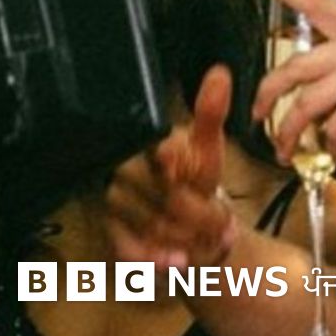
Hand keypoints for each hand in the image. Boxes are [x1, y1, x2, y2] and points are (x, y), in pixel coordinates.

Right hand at [106, 65, 237, 270]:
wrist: (190, 223)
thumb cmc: (197, 179)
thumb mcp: (209, 147)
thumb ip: (211, 113)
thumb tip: (219, 74)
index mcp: (149, 147)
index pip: (154, 150)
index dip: (167, 158)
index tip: (176, 163)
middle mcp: (126, 174)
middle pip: (157, 192)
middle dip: (193, 208)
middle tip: (221, 222)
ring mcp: (118, 207)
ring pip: (150, 222)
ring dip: (185, 235)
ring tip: (209, 238)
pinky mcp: (114, 237)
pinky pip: (129, 249)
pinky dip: (154, 259)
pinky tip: (175, 262)